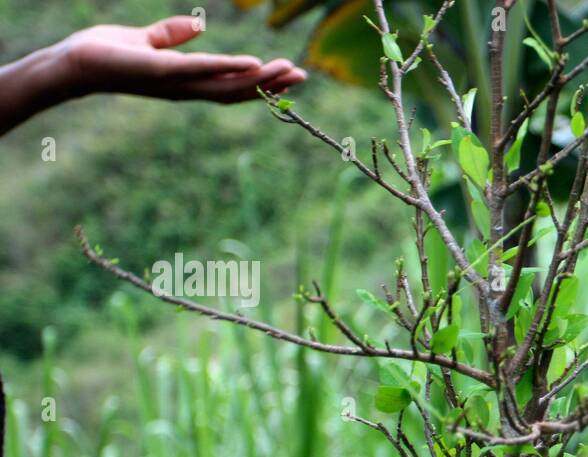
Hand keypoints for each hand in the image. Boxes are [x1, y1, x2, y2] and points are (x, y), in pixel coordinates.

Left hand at [55, 16, 305, 103]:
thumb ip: (172, 35)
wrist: (74, 63)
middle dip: (272, 83)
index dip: (260, 80)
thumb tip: (197, 26)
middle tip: (303, 76)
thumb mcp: (146, 40)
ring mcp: (177, 82)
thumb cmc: (105, 53)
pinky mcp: (164, 71)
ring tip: (289, 71)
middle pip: (239, 89)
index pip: (231, 83)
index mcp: (186, 80)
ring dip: (261, 78)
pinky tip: (251, 63)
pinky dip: (228, 67)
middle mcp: (187, 87)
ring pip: (228, 84)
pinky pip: (202, 70)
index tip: (287, 72)